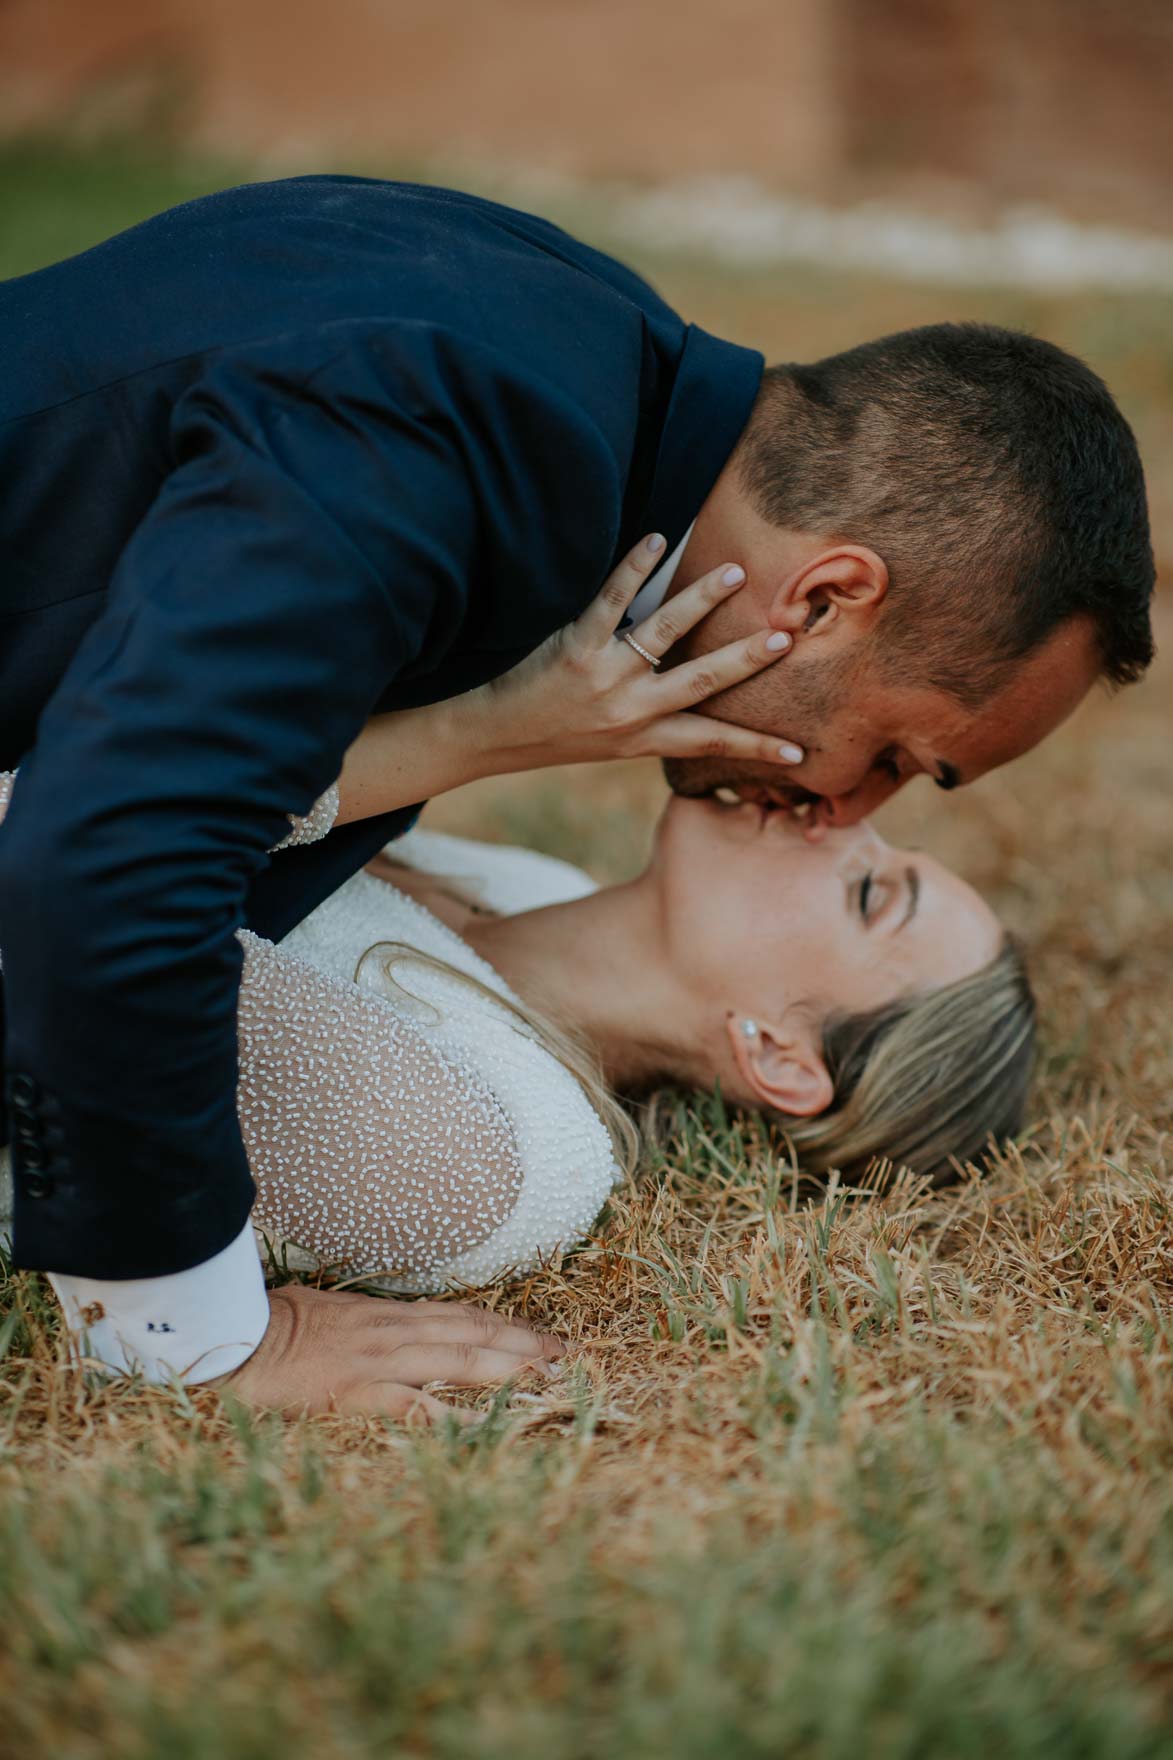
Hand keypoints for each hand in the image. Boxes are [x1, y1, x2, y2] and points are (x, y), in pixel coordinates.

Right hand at [205, 1283, 563, 1422]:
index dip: (507, 1325)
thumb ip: (369, 1324)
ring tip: (549, 1381)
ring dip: (508, 1370)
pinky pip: (417, 1407)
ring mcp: (382, 1362)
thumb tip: (393, 1330)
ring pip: (460, 1361)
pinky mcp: (360, 1393)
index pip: (464, 1316)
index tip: (543, 1337)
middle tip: (568, 1356)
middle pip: (475, 1334)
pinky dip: (455, 1419)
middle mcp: (397, 1333)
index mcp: (390, 1316)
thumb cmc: (275, 1324)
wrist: (237, 1336)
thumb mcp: (333, 1312)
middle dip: (524, 1345)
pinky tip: (486, 1431)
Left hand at [469, 534, 803, 773]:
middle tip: (786, 638)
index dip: (756, 748)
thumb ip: (655, 721)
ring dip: (701, 600)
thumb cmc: (558, 733)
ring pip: (664, 633)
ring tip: (734, 574)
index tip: (800, 755)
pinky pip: (610, 601)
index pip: (711, 742)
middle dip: (747, 659)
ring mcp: (606, 677)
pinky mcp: (576, 648)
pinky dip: (634, 569)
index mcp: (645, 737)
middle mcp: (632, 710)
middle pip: (701, 680)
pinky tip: (655, 541)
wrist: (494, 736)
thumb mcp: (613, 743)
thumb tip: (703, 694)